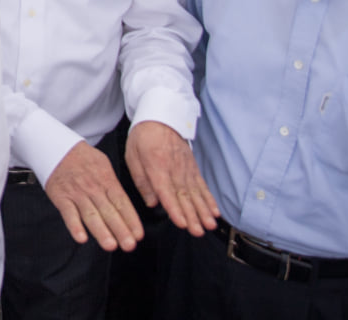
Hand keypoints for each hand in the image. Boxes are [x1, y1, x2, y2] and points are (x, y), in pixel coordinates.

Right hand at [44, 140, 141, 251]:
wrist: (58, 147)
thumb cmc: (83, 159)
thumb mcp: (104, 165)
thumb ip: (114, 187)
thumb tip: (126, 208)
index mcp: (106, 180)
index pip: (122, 202)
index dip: (131, 220)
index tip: (138, 235)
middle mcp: (93, 188)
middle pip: (109, 211)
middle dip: (120, 230)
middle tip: (129, 245)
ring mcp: (77, 193)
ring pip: (90, 215)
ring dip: (101, 231)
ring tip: (110, 245)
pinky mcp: (61, 197)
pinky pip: (68, 213)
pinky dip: (74, 226)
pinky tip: (81, 238)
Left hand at [124, 120, 218, 236]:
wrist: (161, 116)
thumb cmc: (143, 137)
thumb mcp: (133, 156)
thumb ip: (142, 181)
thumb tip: (151, 203)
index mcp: (157, 166)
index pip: (166, 191)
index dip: (174, 208)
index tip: (181, 222)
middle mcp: (175, 169)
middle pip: (184, 196)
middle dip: (192, 215)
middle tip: (198, 231)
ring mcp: (187, 169)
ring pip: (196, 193)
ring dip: (204, 210)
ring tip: (210, 225)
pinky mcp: (193, 168)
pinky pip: (202, 186)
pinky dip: (209, 199)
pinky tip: (215, 211)